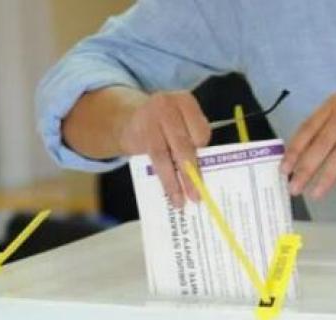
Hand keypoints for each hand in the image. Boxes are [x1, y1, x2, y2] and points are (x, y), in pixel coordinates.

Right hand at [118, 90, 210, 207]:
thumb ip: (192, 139)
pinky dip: (163, 179)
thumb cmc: (165, 125)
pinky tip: (169, 193)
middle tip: (197, 195)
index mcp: (185, 101)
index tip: (206, 167)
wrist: (129, 117)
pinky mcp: (135, 134)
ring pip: (165, 155)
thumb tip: (204, 173)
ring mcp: (148, 118)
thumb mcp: (180, 123)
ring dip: (174, 181)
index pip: (201, 130)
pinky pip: (152, 160)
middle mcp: (166, 105)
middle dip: (191, 172)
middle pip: (183, 143)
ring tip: (180, 201)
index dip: (203, 150)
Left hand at [281, 77, 335, 198]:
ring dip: (326, 175)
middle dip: (306, 167)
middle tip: (294, 187)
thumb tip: (312, 162)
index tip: (284, 169)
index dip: (294, 150)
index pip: (308, 128)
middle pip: (322, 143)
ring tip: (315, 193)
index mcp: (335, 103)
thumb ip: (332, 129)